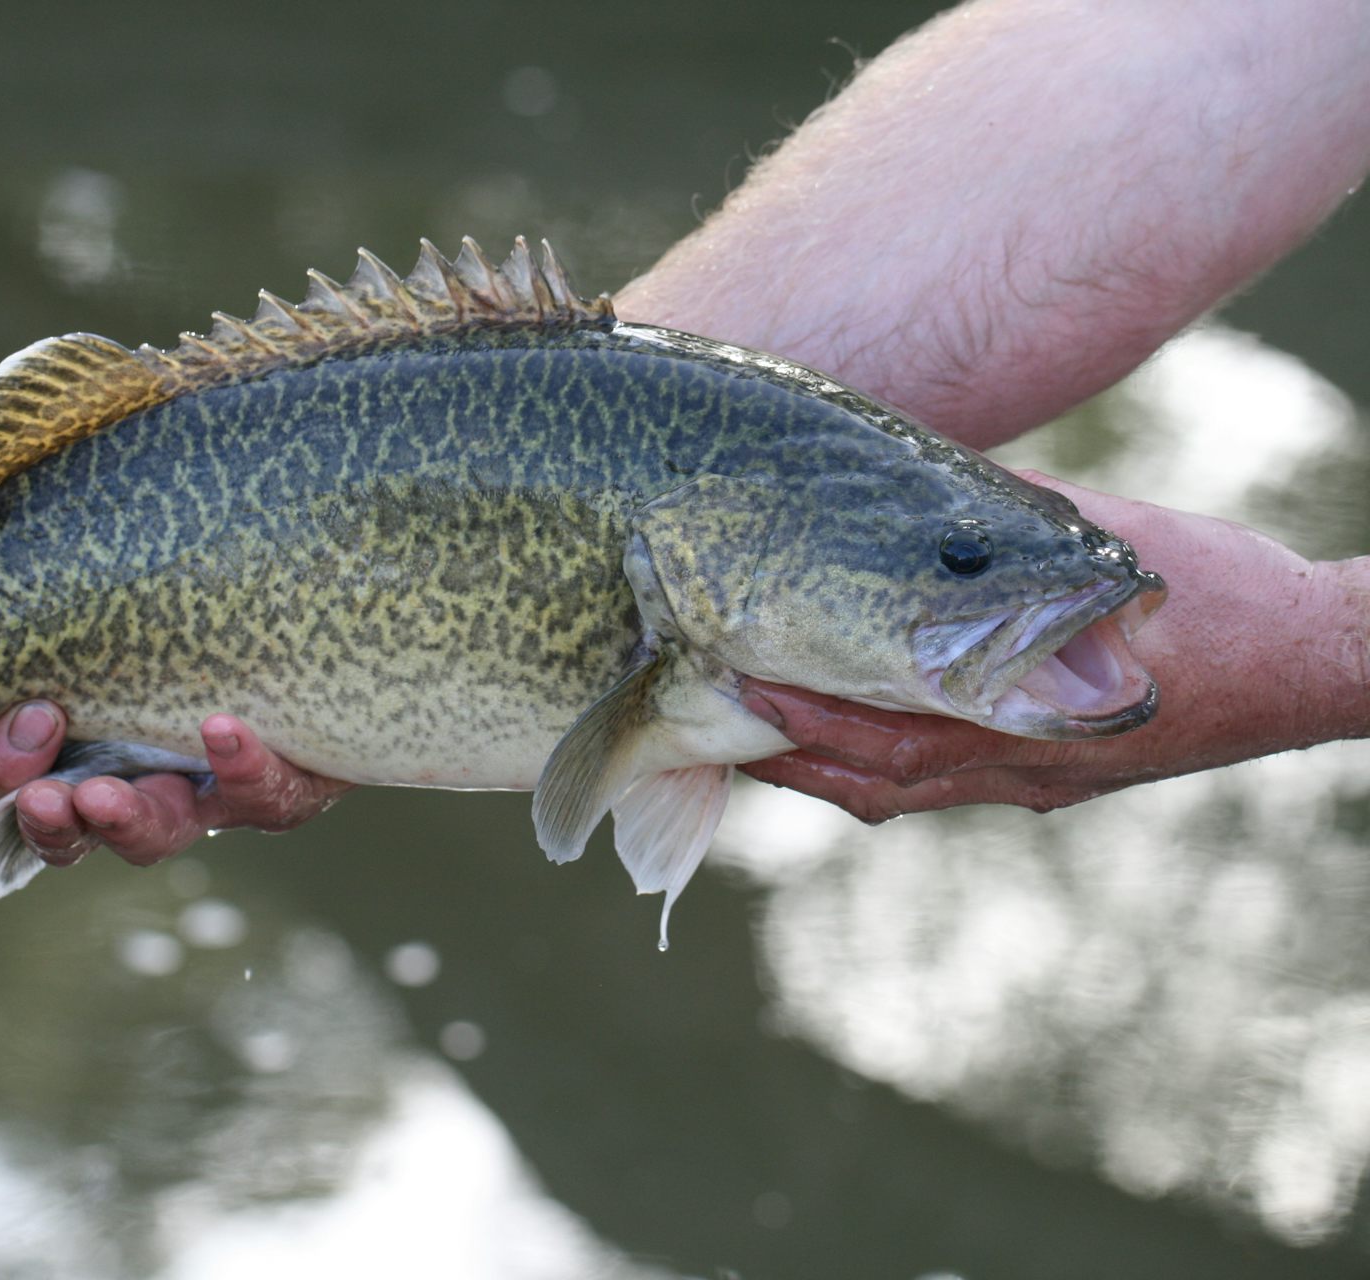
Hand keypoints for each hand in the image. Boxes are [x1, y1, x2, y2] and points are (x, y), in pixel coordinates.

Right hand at [0, 456, 351, 866]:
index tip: (21, 718)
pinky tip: (223, 728)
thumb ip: (23, 524)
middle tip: (48, 794)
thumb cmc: (190, 585)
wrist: (329, 596)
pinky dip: (245, 771)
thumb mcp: (109, 555)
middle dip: (55, 820)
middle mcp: (139, 776)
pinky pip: (269, 797)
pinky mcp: (290, 781)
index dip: (0, 771)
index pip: (11, 783)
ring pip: (162, 833)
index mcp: (79, 736)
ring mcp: (213, 789)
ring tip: (106, 794)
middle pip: (77, 829)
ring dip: (128, 821)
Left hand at [734, 475, 1369, 821]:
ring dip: (826, 763)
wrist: (1319, 661)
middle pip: (876, 782)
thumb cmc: (1221, 595)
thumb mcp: (1108, 546)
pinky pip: (946, 779)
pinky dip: (883, 758)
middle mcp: (1023, 766)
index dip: (807, 721)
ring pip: (903, 790)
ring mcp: (1038, 779)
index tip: (738, 691)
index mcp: (1032, 719)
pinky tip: (850, 725)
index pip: (889, 738)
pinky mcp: (1054, 776)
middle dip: (789, 754)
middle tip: (709, 720)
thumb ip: (1013, 534)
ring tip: (754, 724)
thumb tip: (928, 501)